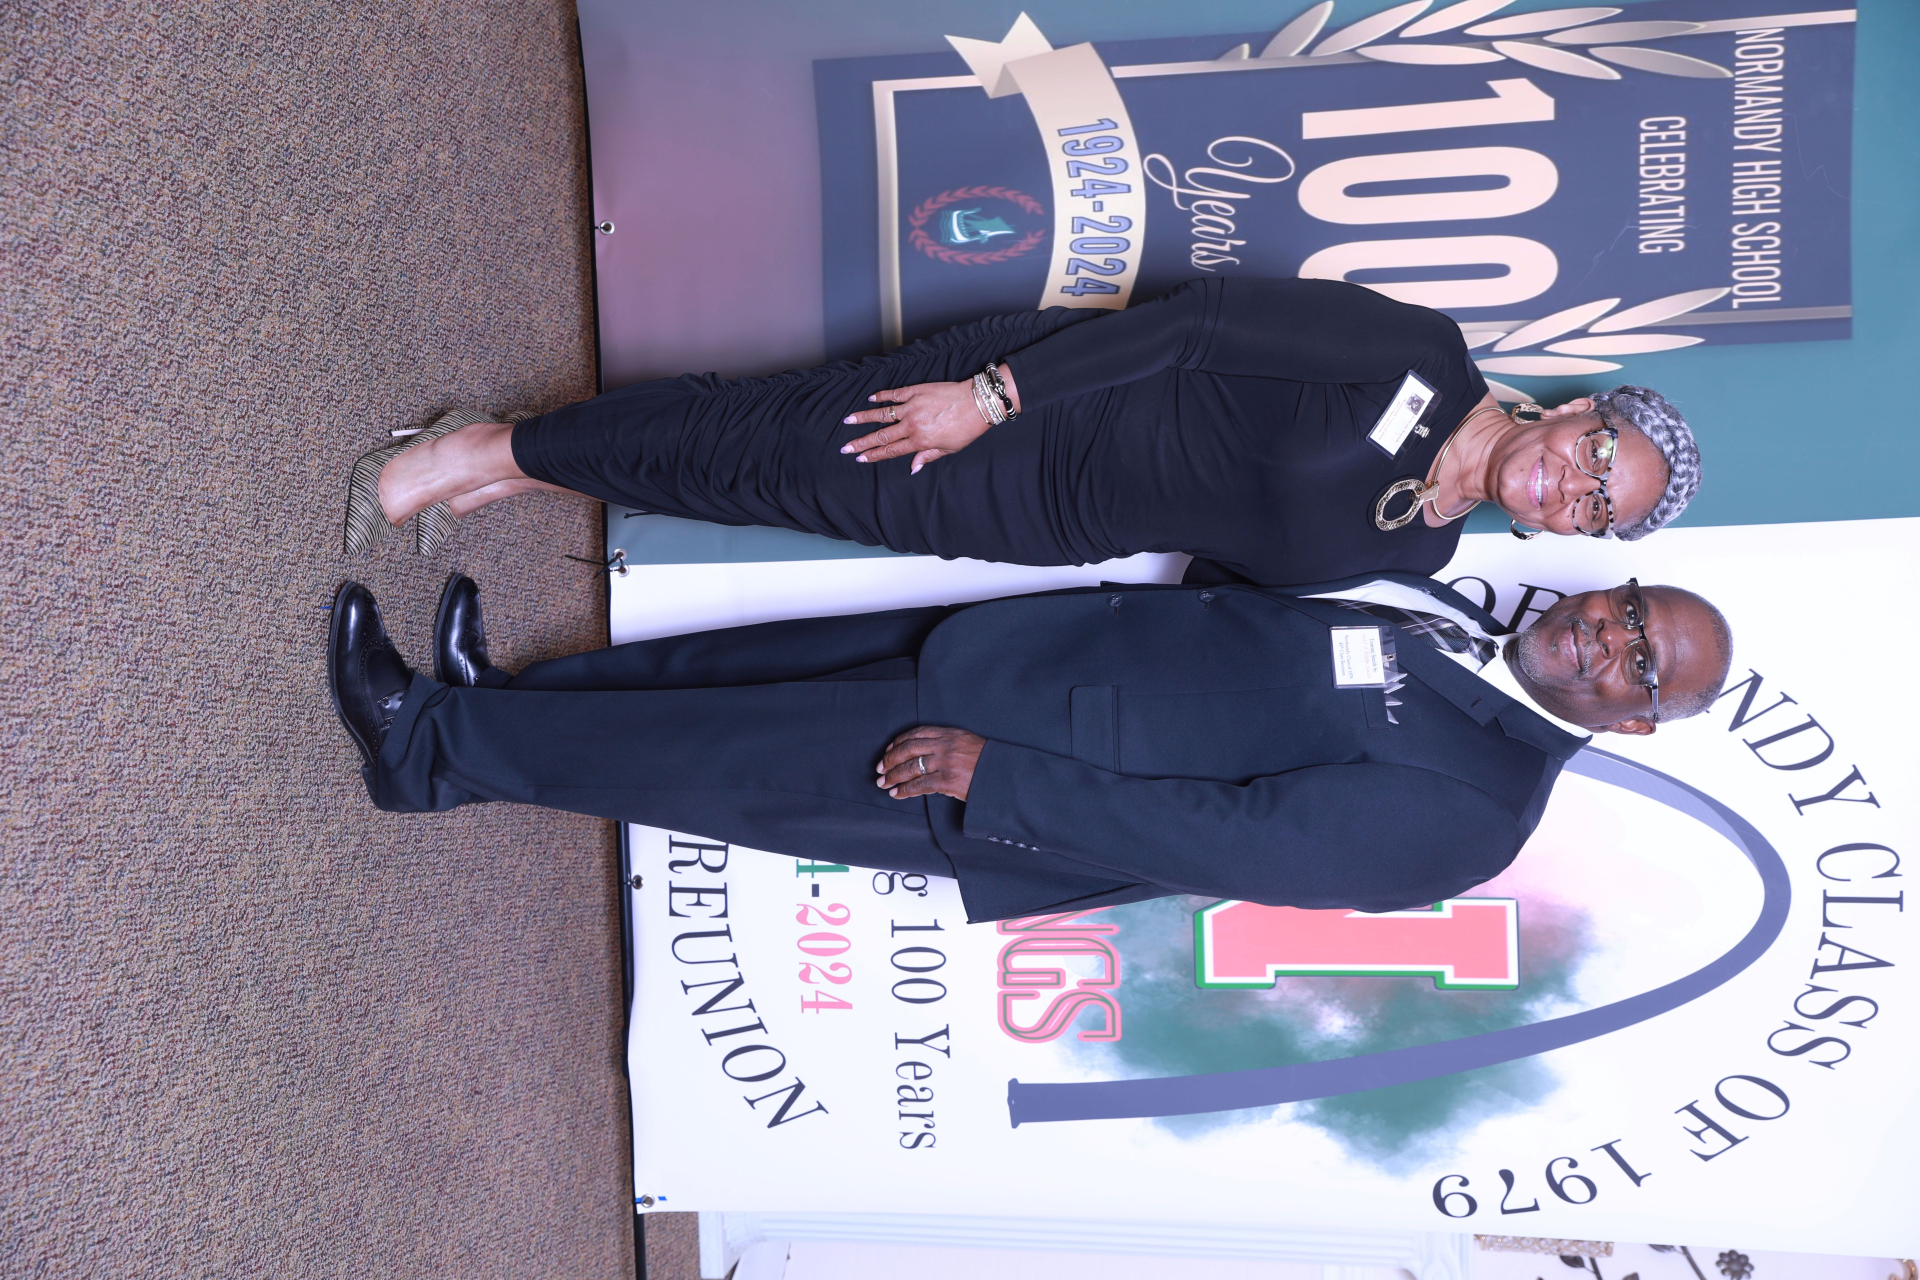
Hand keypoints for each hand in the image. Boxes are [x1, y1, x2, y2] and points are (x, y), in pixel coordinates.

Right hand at [840, 364, 1020, 473]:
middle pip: (881, 435)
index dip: (873, 455)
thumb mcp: (949, 449)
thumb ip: (927, 456)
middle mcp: (912, 425)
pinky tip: (871, 398)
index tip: (860, 458)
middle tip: (846, 447)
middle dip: (862, 442)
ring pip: (883, 413)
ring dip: (864, 418)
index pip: (891, 450)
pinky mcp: (917, 391)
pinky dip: (882, 396)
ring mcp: (913, 406)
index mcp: (920, 441)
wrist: (978, 403)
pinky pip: (895, 394)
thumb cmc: (966, 428)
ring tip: (849, 420)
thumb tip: (912, 468)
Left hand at [875, 726, 984, 800]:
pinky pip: (919, 785)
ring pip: (910, 768)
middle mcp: (944, 745)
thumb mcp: (966, 741)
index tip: (888, 750)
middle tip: (880, 768)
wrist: (1001, 773)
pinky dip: (905, 790)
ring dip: (893, 776)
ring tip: (883, 783)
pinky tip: (897, 793)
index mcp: (948, 733)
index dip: (898, 742)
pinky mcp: (946, 781)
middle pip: (908, 749)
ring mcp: (944, 763)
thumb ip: (946, 742)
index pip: (916, 734)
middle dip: (890, 759)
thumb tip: (923, 752)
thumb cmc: (985, 759)